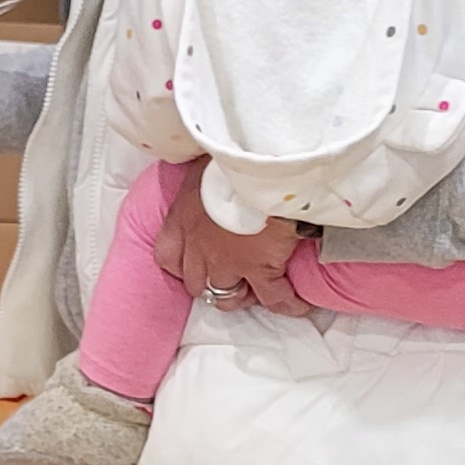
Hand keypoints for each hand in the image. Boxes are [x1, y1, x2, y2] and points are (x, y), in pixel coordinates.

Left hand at [157, 178, 311, 314]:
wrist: (258, 166)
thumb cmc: (230, 159)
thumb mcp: (204, 168)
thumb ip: (203, 185)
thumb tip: (208, 178)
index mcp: (181, 222)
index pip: (168, 258)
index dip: (183, 265)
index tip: (197, 263)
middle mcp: (198, 248)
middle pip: (197, 283)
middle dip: (213, 283)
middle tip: (232, 278)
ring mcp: (228, 263)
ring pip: (228, 296)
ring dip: (241, 295)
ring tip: (258, 291)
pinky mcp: (259, 268)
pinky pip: (272, 297)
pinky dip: (285, 303)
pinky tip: (297, 305)